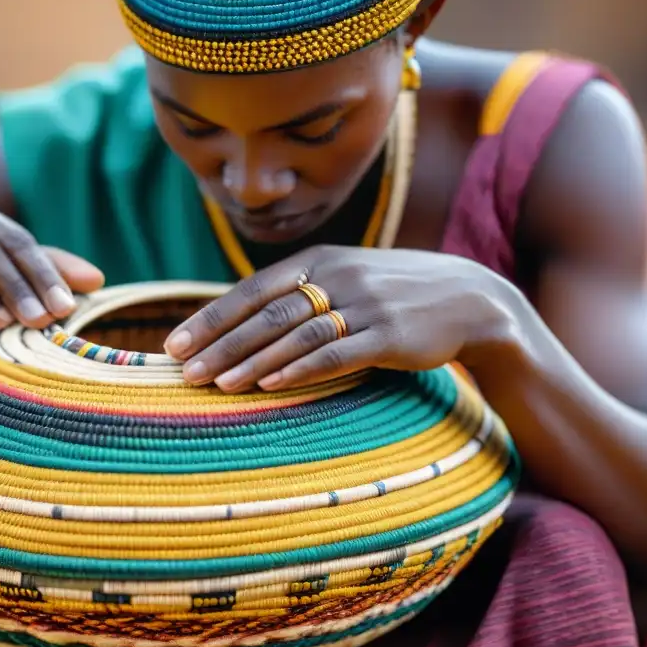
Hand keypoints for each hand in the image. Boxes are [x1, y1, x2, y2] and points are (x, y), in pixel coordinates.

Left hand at [163, 245, 512, 391]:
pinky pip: (336, 353)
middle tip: (184, 371)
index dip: (211, 317)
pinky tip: (271, 386)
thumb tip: (239, 321)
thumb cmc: (394, 293)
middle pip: (266, 313)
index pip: (251, 289)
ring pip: (295, 334)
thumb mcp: (346, 277)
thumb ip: (299, 292)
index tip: (175, 343)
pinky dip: (300, 370)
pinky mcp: (390, 335)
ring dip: (252, 361)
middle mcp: (338, 275)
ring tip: (217, 384)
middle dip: (220, 344)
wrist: (471, 299)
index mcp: (319, 260)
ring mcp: (365, 304)